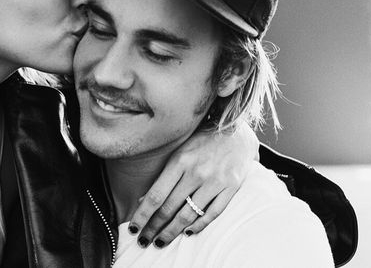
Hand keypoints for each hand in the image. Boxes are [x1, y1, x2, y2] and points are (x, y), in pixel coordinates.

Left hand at [128, 124, 257, 247]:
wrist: (236, 130)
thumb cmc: (200, 142)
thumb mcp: (178, 152)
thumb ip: (164, 176)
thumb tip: (143, 201)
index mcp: (179, 161)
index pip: (156, 195)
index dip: (143, 215)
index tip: (134, 228)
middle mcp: (197, 172)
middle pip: (170, 208)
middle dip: (154, 227)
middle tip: (144, 241)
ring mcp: (215, 180)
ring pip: (190, 214)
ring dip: (173, 231)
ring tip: (161, 241)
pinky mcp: (232, 187)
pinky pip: (213, 213)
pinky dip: (199, 225)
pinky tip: (187, 232)